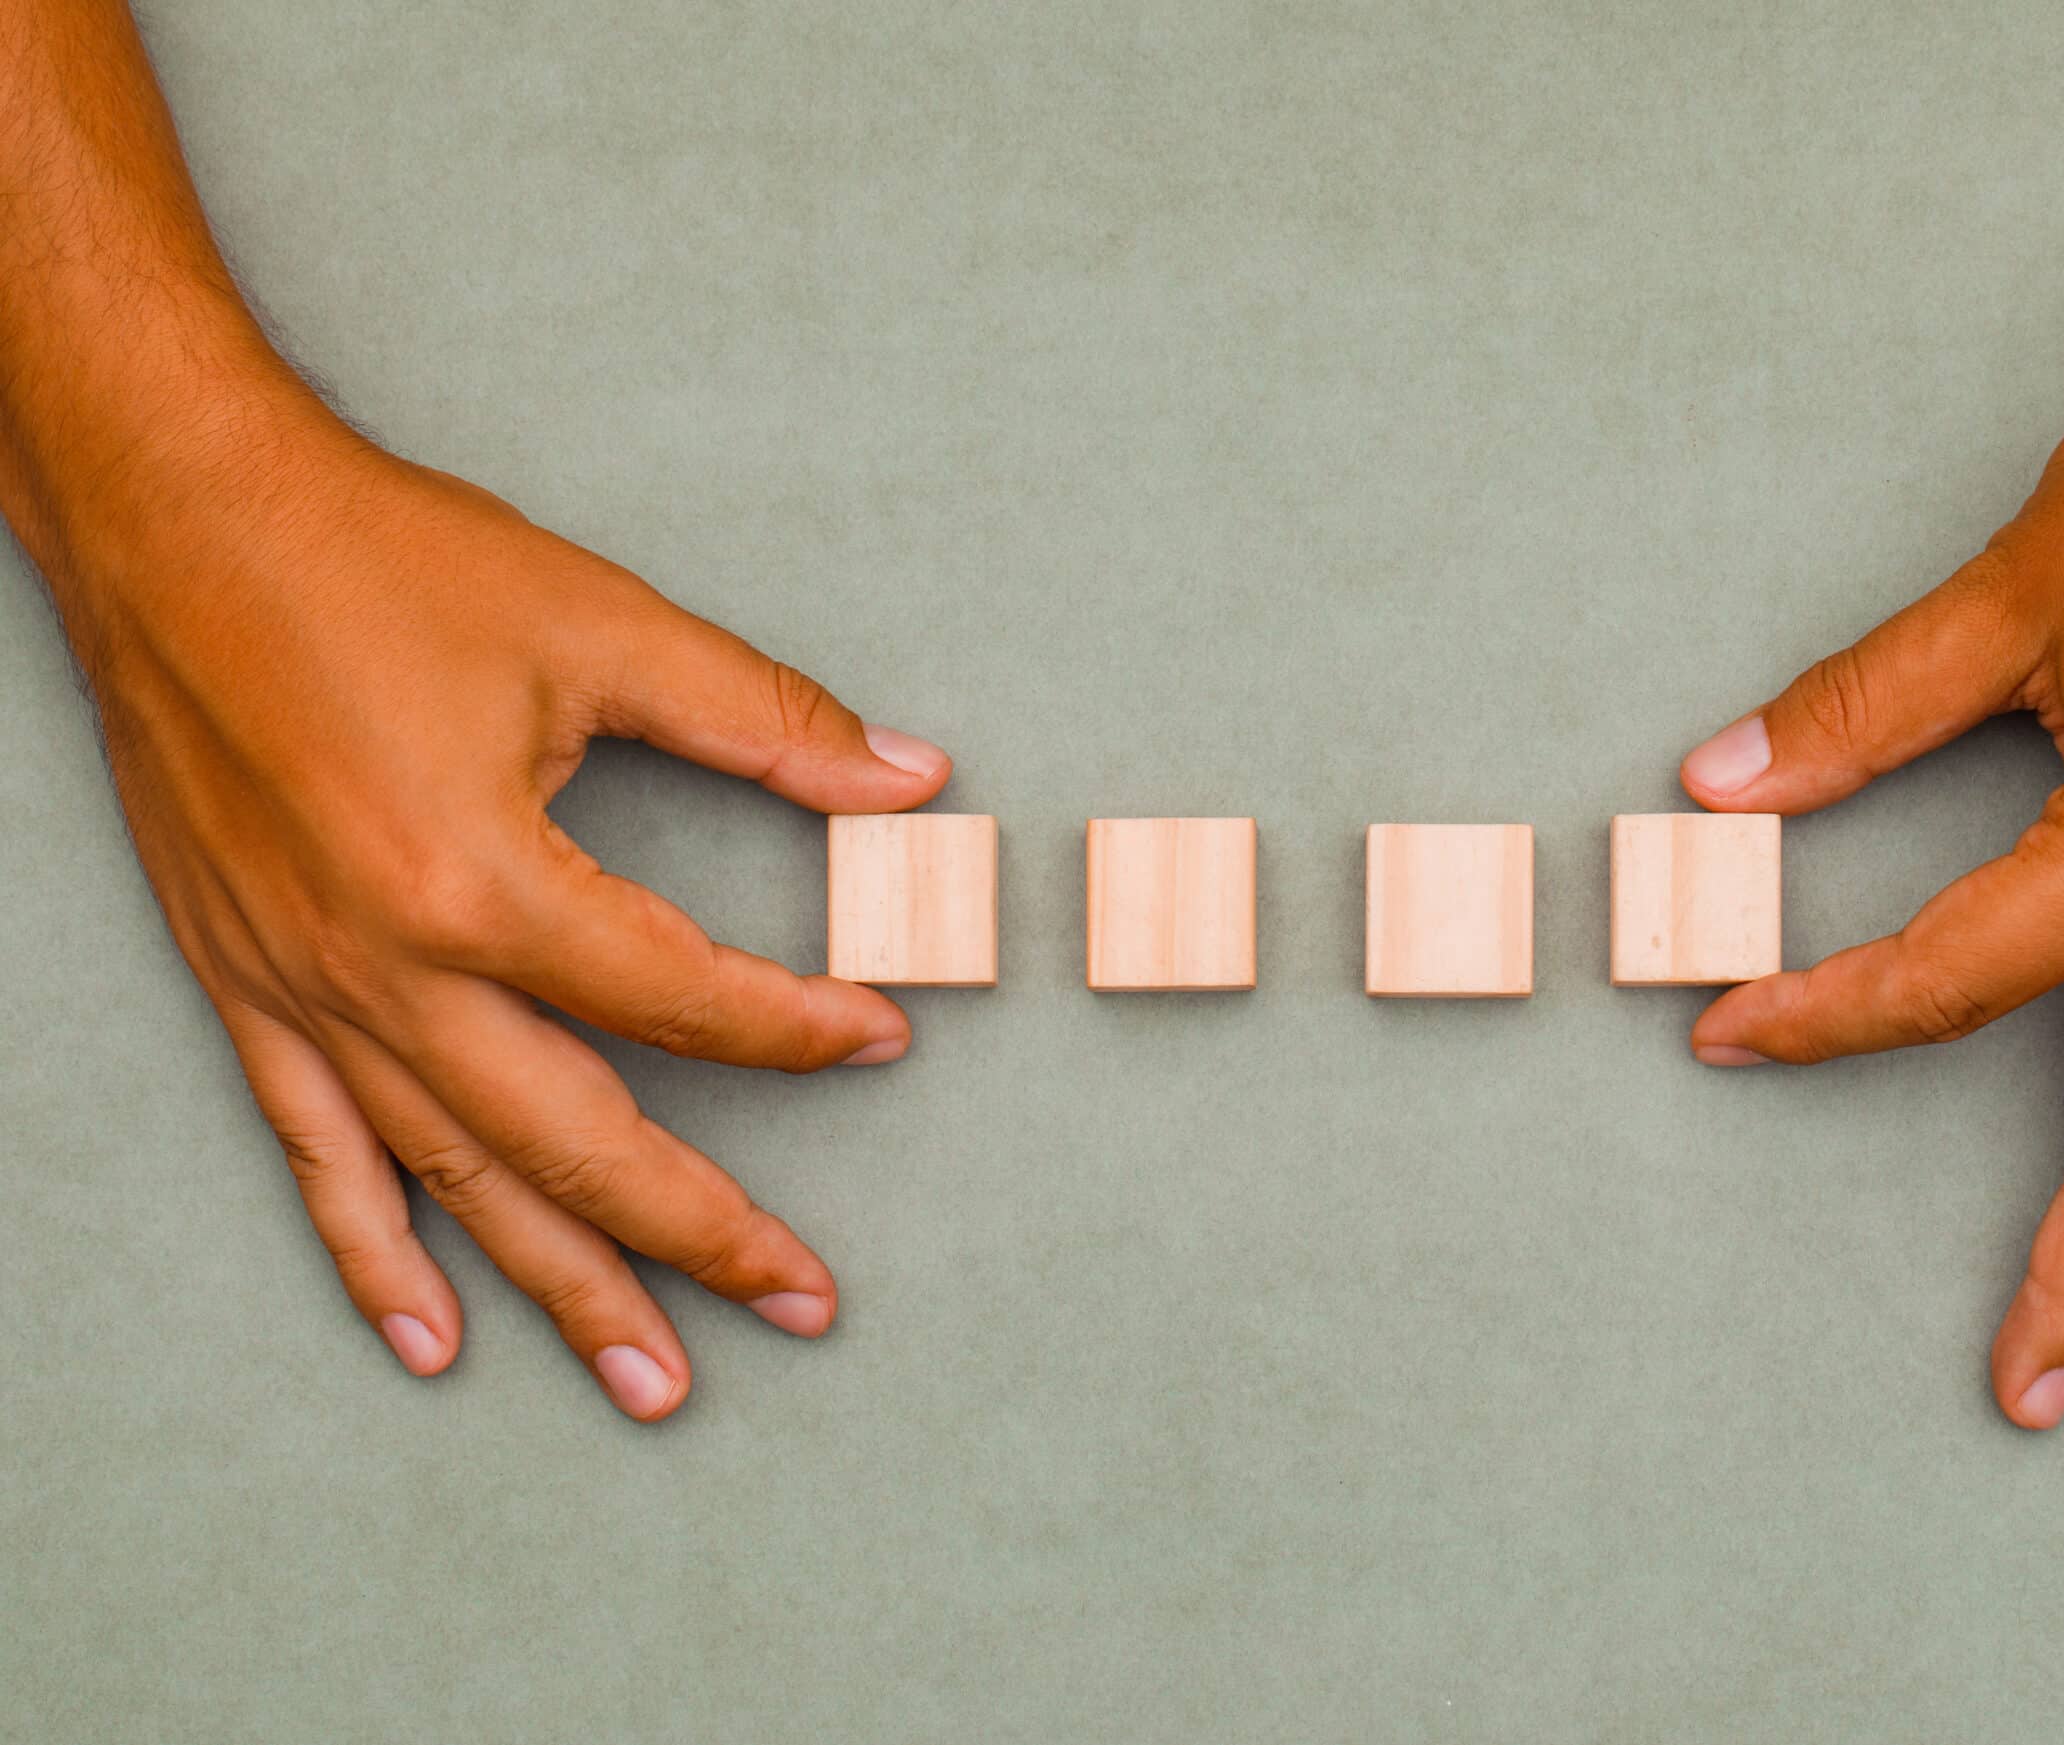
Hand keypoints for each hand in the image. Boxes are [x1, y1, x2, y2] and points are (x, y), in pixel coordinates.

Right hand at [54, 403, 948, 1419]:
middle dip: (701, 1235)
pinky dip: (374, 1252)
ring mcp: (306, 990)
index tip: (880, 1036)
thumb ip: (766, 717)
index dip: (799, 1030)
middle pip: (576, 1142)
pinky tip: (429, 1333)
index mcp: (483, 880)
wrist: (177, 517)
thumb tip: (908, 775)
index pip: (681, 1000)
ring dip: (561, 1286)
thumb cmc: (379, 560)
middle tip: (802, 1300)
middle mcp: (388, 966)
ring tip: (654, 1377)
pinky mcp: (245, 983)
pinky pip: (317, 1150)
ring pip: (455, 1179)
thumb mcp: (599, 624)